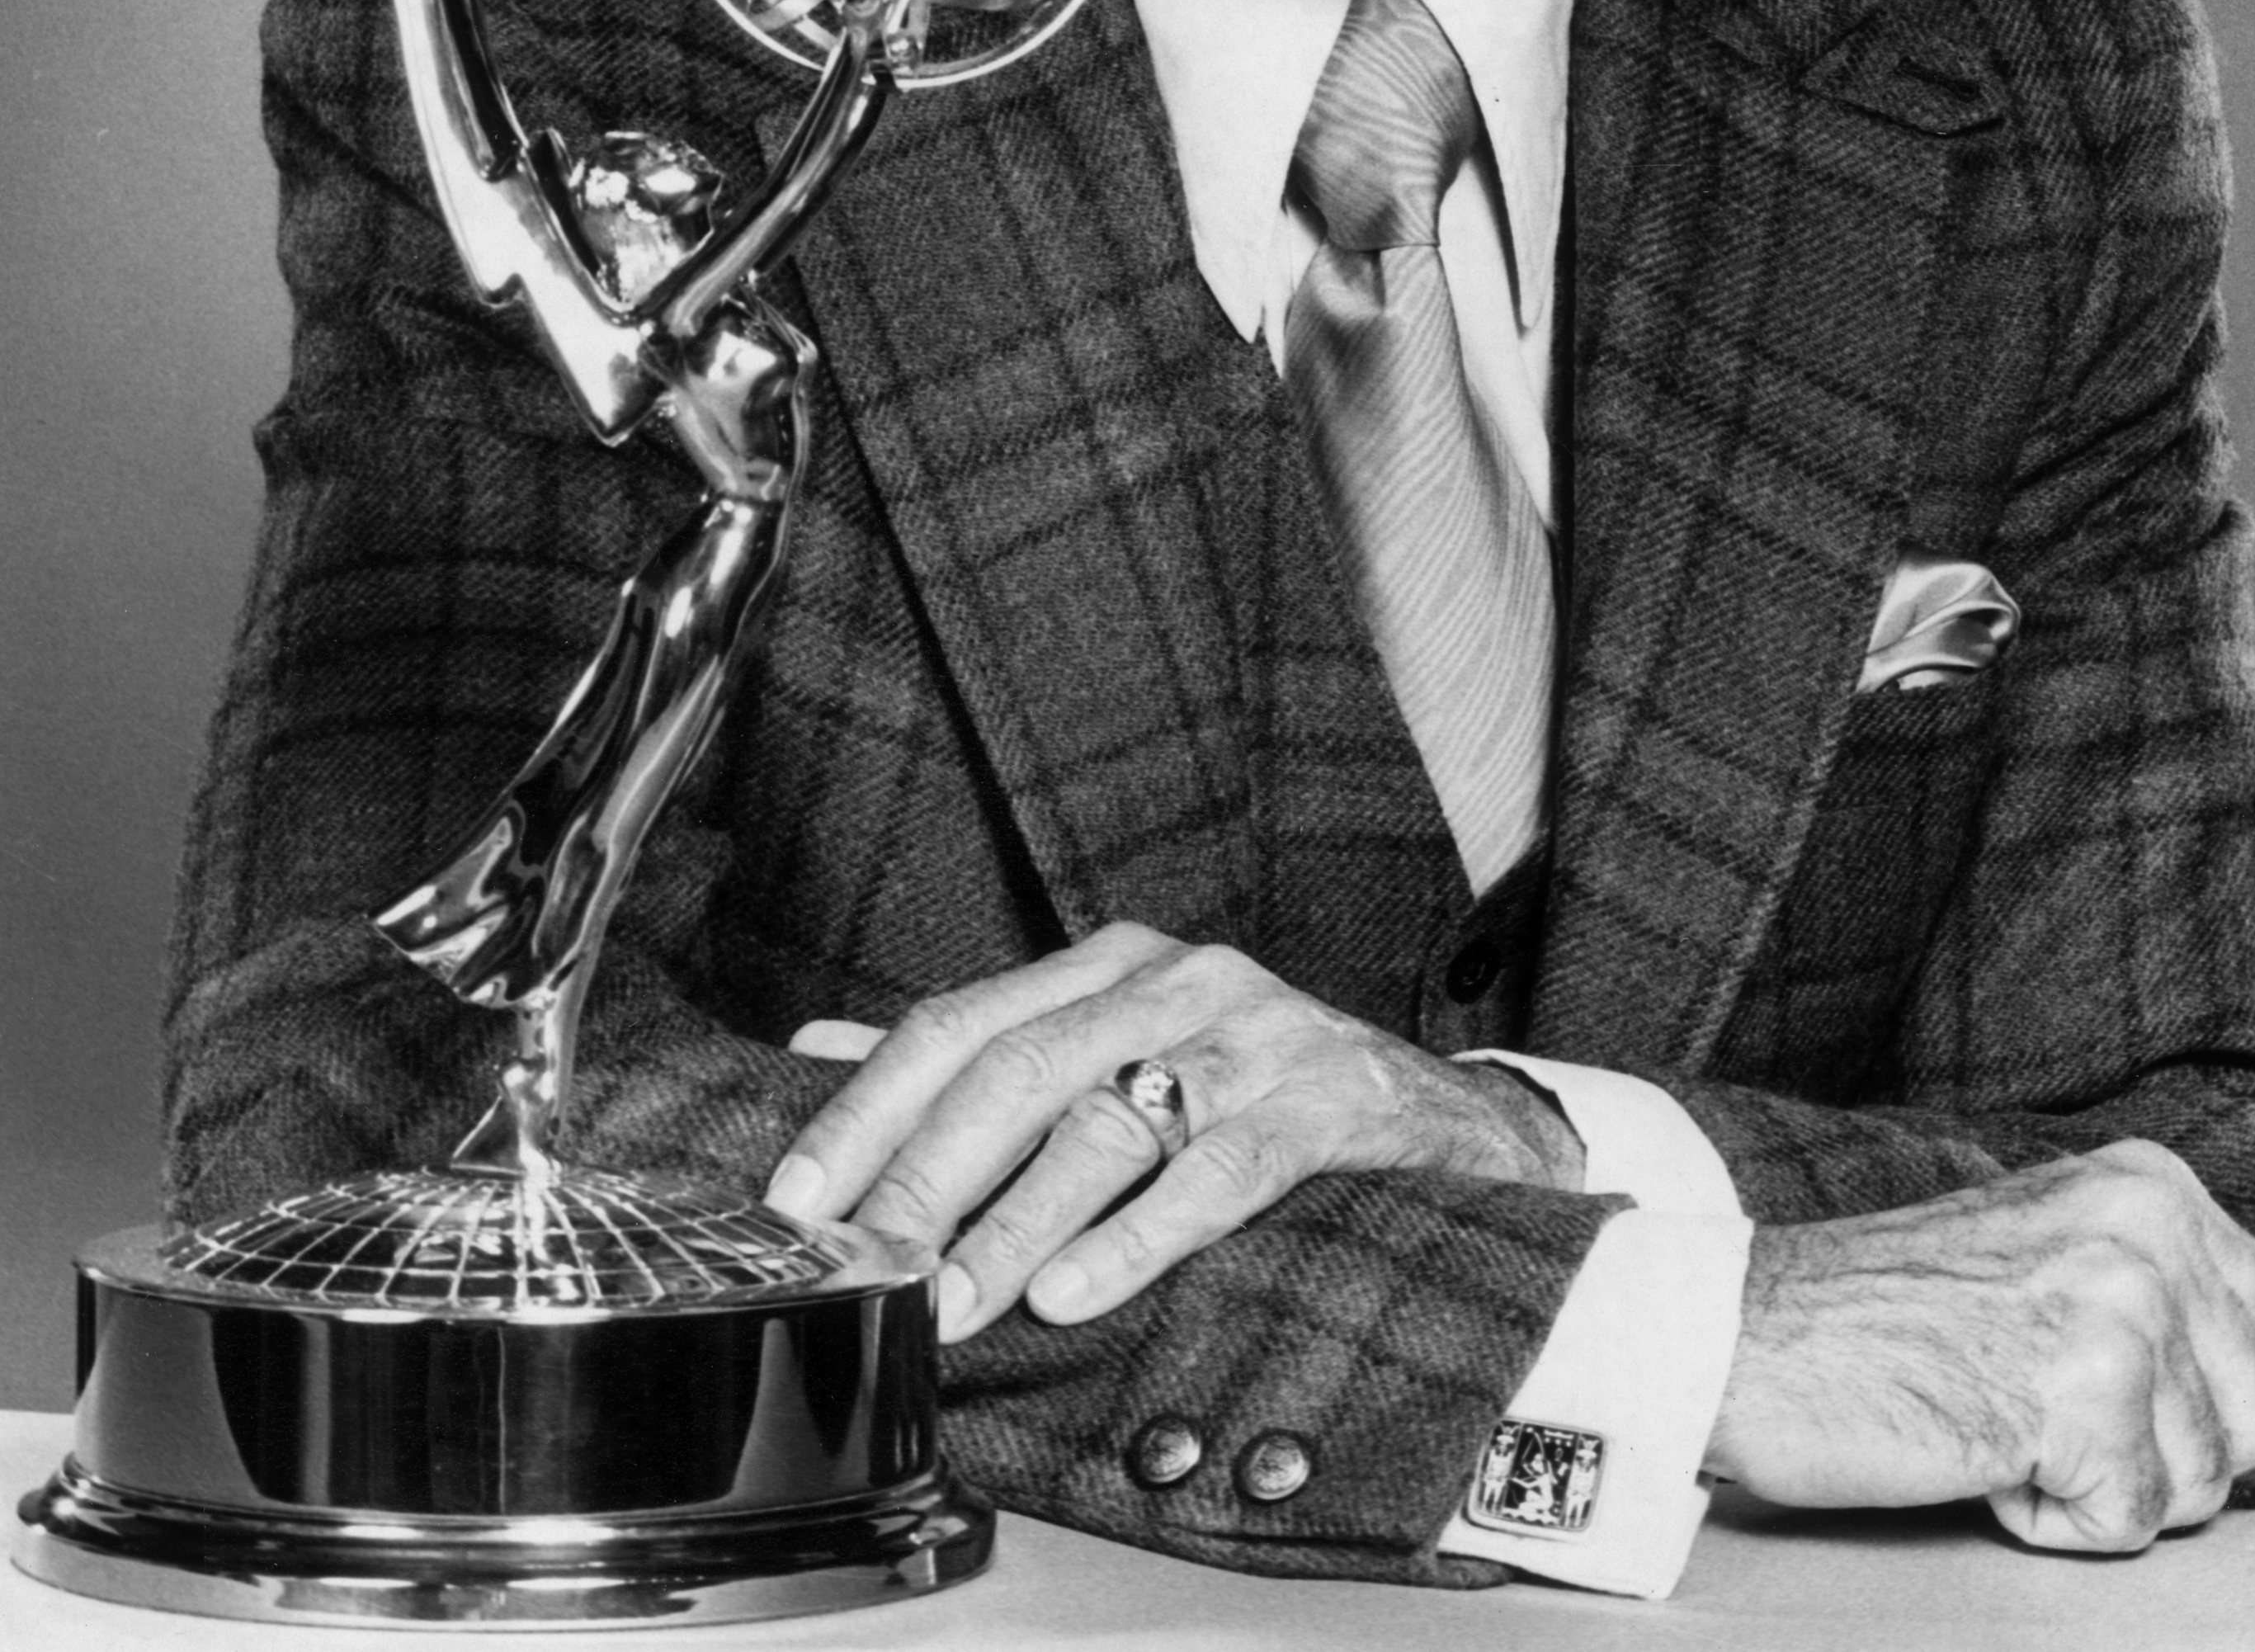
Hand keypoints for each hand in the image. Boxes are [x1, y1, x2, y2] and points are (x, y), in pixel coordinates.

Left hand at [765, 921, 1581, 1338]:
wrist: (1443, 1117)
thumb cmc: (1253, 1091)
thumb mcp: (1115, 1056)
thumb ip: (977, 1057)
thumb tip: (818, 1051)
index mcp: (1107, 968)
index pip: (960, 1022)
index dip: (870, 1108)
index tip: (798, 1196)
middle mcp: (1172, 979)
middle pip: (1021, 1065)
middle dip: (928, 1173)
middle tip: (866, 1263)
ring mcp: (1253, 1033)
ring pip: (1111, 1116)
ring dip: (1018, 1219)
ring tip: (952, 1300)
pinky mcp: (1325, 1099)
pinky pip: (1220, 1166)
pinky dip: (1140, 1233)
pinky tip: (1077, 1290)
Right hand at [1705, 1139, 2254, 1550]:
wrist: (1749, 1332)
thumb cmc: (1892, 1320)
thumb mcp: (2065, 1298)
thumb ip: (2201, 1354)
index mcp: (2149, 1185)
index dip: (2218, 1404)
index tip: (2105, 1388)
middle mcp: (2148, 1223)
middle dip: (2163, 1456)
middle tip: (2034, 1399)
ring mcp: (2118, 1299)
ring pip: (2203, 1485)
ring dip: (2097, 1486)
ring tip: (1997, 1414)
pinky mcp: (2077, 1387)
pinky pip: (2130, 1523)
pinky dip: (2050, 1517)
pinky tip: (1977, 1448)